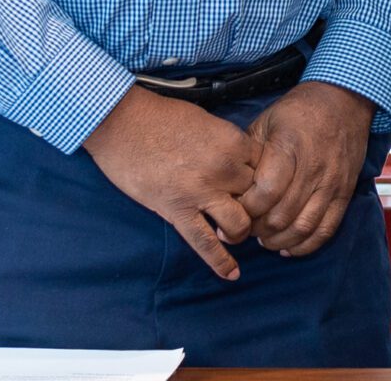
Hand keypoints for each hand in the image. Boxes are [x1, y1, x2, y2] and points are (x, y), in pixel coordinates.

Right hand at [83, 86, 260, 279]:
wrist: (122, 122)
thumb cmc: (161, 116)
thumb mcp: (208, 121)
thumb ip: (228, 144)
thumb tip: (240, 161)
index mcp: (234, 143)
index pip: (269, 170)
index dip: (268, 182)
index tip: (262, 189)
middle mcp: (224, 169)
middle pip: (258, 198)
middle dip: (257, 208)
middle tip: (252, 215)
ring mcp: (202, 192)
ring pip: (240, 224)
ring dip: (240, 232)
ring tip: (234, 233)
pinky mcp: (177, 210)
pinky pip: (205, 243)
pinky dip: (221, 262)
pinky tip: (231, 274)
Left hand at [240, 80, 374, 255]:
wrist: (344, 101)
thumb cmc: (298, 112)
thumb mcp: (266, 122)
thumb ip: (249, 156)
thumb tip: (231, 189)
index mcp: (289, 147)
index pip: (265, 192)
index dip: (246, 209)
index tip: (233, 209)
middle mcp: (313, 167)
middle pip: (282, 215)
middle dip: (258, 229)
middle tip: (244, 229)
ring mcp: (332, 182)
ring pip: (304, 227)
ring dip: (279, 240)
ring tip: (264, 239)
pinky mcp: (345, 192)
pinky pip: (327, 229)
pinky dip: (306, 245)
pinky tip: (289, 247)